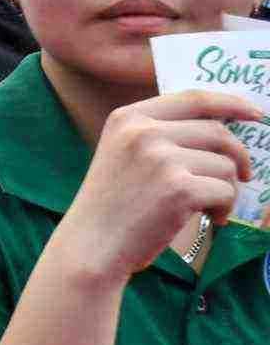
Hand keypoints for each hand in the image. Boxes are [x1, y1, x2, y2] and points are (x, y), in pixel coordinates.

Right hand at [60, 88, 259, 279]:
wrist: (91, 246)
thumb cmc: (112, 206)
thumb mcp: (123, 154)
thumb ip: (159, 134)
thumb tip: (219, 127)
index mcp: (128, 118)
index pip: (193, 99)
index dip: (230, 103)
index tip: (255, 113)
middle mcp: (143, 132)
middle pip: (217, 132)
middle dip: (238, 156)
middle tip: (243, 175)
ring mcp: (160, 159)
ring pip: (224, 164)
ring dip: (227, 188)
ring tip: (210, 207)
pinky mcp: (178, 189)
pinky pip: (225, 191)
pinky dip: (224, 208)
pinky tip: (209, 219)